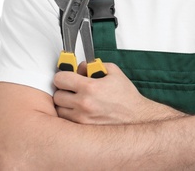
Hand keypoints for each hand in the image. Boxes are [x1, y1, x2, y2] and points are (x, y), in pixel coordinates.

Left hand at [53, 62, 185, 124]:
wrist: (137, 118)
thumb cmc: (126, 96)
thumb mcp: (113, 71)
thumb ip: (92, 65)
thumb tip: (78, 66)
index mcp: (90, 88)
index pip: (60, 79)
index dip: (63, 76)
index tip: (67, 77)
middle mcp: (83, 104)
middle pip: (56, 95)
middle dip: (63, 90)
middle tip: (72, 89)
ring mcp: (82, 119)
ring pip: (59, 110)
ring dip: (64, 104)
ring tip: (76, 100)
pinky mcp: (83, 129)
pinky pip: (66, 121)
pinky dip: (69, 115)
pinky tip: (79, 111)